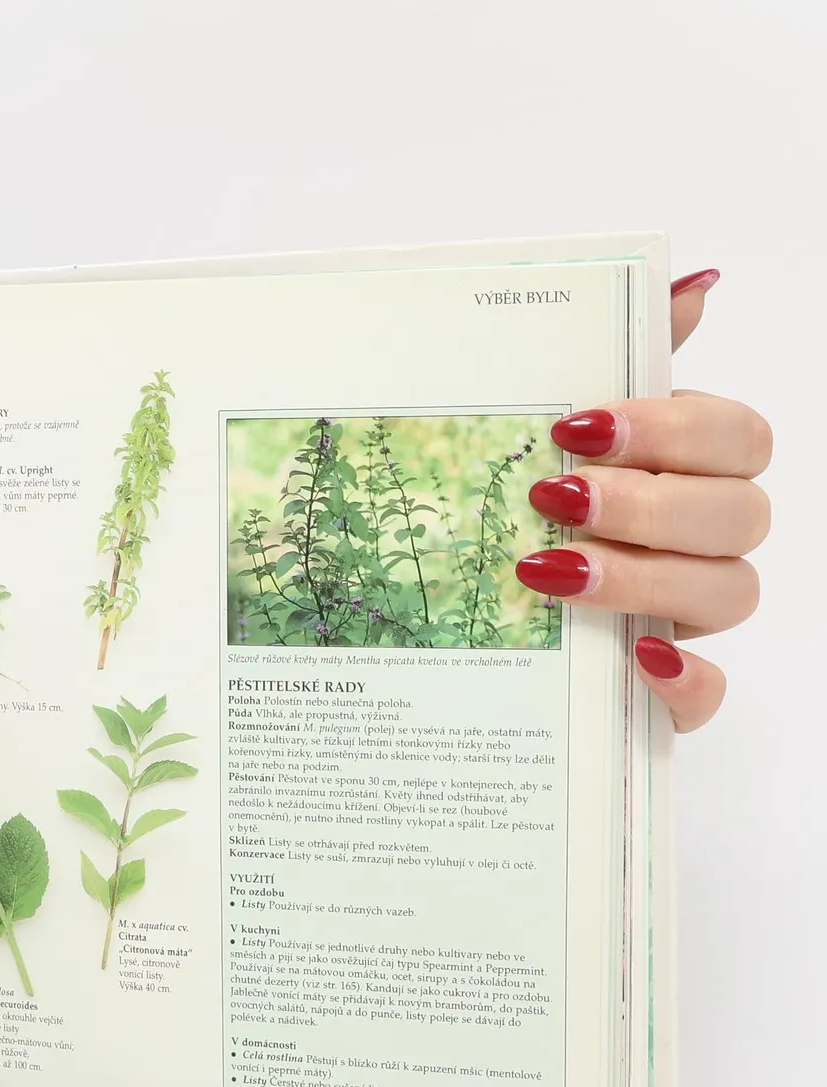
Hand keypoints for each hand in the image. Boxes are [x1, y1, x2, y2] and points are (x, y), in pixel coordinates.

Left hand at [515, 268, 769, 731]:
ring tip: (552, 572)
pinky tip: (638, 663)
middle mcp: (707, 540)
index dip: (670, 428)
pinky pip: (709, 697)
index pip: (736, 437)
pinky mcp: (669, 693)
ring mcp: (692, 618)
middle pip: (738, 513)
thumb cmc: (527, 505)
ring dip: (646, 579)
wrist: (455, 607)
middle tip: (554, 499)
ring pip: (729, 593)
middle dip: (648, 502)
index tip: (576, 428)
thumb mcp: (555, 431)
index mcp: (694, 469)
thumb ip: (627, 356)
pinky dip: (684, 684)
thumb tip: (690, 282)